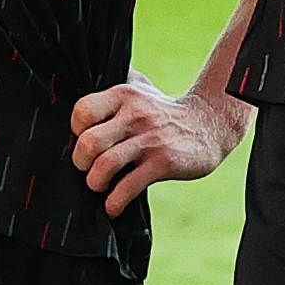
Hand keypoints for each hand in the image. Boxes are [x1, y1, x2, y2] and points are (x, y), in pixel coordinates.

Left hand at [72, 76, 240, 210]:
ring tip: (100, 185)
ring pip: (105, 165)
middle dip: (80, 162)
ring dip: (95, 182)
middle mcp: (135, 115)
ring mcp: (150, 140)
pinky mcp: (163, 163)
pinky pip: (128, 187)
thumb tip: (79, 78)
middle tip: (87, 168)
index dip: (75, 131)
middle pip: (89, 142)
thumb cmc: (164, 110)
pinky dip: (114, 202)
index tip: (83, 141)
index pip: (82, 111)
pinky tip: (113, 206)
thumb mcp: (140, 86)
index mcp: (124, 95)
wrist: (209, 125)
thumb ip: (112, 82)